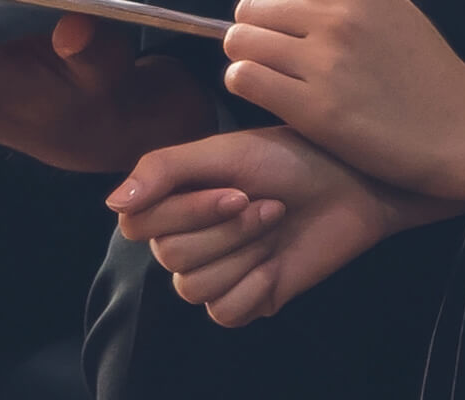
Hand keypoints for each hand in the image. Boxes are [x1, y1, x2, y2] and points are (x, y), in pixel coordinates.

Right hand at [109, 127, 464, 325]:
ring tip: (276, 226)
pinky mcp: (247, 300)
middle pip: (170, 256)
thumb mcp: (223, 152)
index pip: (137, 224)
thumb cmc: (292, 160)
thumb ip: (162, 170)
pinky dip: (255, 288)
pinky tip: (277, 264)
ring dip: (244, 254)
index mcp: (173, 202)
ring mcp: (217, 272)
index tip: (235, 190)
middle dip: (227, 230)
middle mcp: (186, 239)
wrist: (352, 188)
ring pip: (194, 287)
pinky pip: (225, 312)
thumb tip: (112, 203)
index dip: (185, 212)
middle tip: (269, 205)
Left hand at [164, 0, 464, 202]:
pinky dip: (252, 88)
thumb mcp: (396, 8)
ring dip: (253, 62)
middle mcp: (336, 16)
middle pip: (246, 8)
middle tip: (295, 57)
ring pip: (239, 44)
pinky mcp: (315, 108)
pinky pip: (244, 80)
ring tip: (298, 81)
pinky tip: (287, 99)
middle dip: (257, 31)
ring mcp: (325, 61)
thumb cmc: (428, 72)